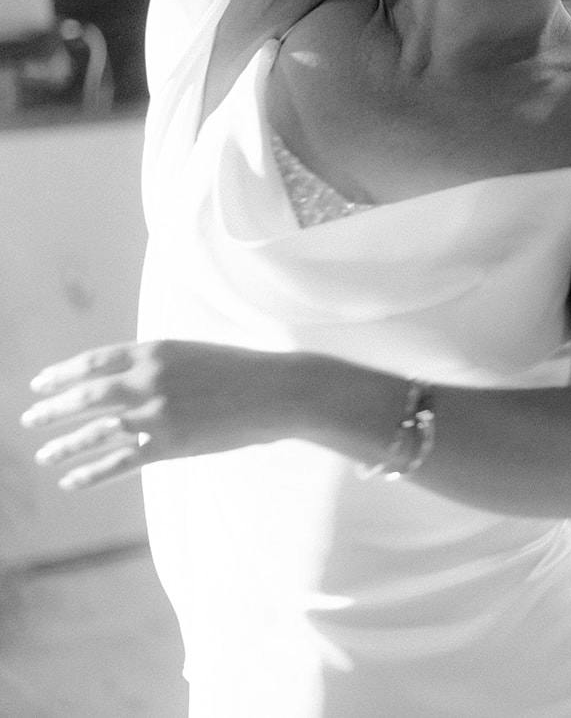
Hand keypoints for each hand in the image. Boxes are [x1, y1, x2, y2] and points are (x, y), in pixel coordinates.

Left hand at [19, 340, 302, 490]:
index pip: (92, 361)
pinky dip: (90, 473)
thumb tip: (127, 381)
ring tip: (44, 454)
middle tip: (30, 419)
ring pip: (94, 431)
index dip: (61, 374)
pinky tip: (70, 480)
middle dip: (52, 409)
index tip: (39, 384)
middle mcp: (148, 379)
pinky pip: (118, 462)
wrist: (280, 390)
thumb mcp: (195, 353)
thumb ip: (159, 364)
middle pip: (85, 396)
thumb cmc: (243, 370)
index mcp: (155, 350)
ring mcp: (157, 412)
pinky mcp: (170, 444)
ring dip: (64, 444)